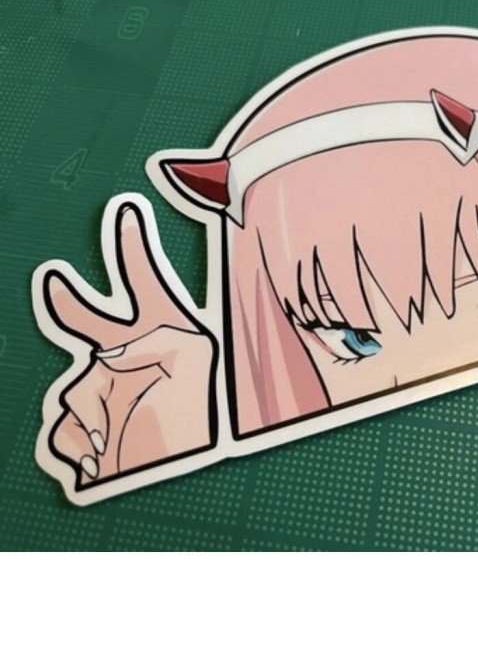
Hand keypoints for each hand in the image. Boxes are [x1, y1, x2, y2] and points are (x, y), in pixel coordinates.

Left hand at [43, 204, 213, 485]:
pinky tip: (115, 452)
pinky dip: (91, 442)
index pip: (144, 273)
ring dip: (104, 408)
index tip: (125, 212)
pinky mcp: (70, 432)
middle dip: (64, 294)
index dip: (131, 240)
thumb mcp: (216, 375)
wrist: (171, 474)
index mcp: (164, 332)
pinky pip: (72, 433)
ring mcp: (89, 390)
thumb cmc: (204, 423)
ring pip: (83, 390)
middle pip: (80, 313)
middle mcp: (118, 352)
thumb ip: (196, 351)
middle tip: (52, 276)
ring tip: (136, 433)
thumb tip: (190, 343)